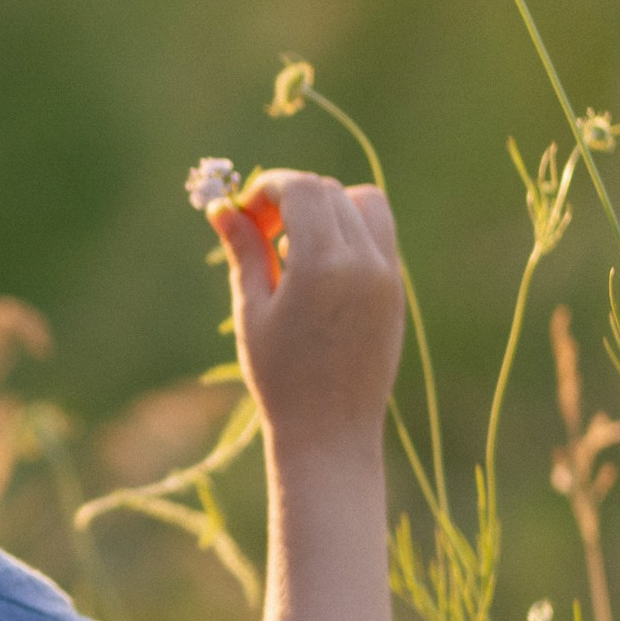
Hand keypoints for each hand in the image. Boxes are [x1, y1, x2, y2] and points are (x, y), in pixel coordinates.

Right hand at [213, 171, 402, 454]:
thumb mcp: (253, 310)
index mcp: (322, 265)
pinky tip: (321, 267)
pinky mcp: (396, 290)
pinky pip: (379, 234)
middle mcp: (363, 262)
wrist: (330, 432)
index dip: (269, 188)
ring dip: (329, 207)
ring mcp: (387, 275)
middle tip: (263, 232)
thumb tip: (223, 208)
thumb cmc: (280, 378)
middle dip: (293, 198)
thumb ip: (245, 251)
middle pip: (330, 192)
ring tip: (297, 246)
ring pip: (364, 203)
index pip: (302, 188)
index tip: (246, 213)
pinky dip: (351, 230)